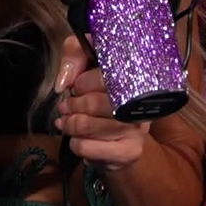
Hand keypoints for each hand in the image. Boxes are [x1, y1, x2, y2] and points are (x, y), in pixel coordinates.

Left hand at [55, 34, 151, 170]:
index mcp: (137, 74)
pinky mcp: (129, 151)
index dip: (82, 82)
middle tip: (66, 107)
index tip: (76, 87)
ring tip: (66, 122)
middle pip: (93, 103)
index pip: (104, 75)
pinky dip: (75, 143)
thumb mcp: (91, 65)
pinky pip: (86, 147)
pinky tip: (78, 139)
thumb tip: (64, 80)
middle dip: (72, 105)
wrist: (126, 144)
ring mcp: (137, 128)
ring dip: (69, 124)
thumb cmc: (106, 100)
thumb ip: (75, 54)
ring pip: (86, 125)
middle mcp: (141, 102)